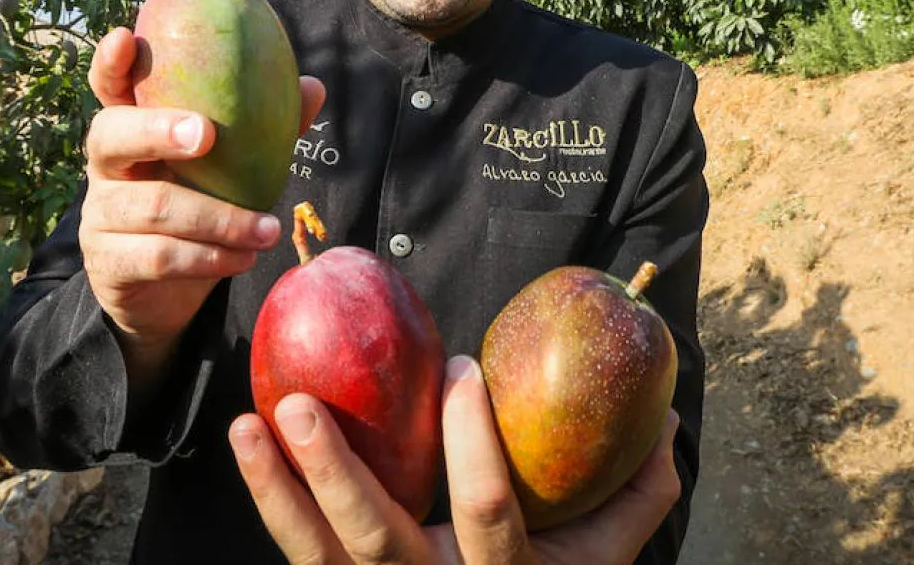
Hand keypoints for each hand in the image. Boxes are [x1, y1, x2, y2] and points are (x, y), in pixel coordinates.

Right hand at [79, 26, 326, 385]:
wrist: (163, 295)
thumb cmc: (198, 207)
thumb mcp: (228, 167)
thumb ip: (262, 127)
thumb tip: (312, 86)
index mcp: (131, 128)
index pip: (109, 87)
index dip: (112, 63)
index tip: (125, 36)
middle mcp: (107, 165)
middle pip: (109, 135)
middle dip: (157, 130)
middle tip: (206, 134)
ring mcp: (101, 215)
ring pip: (151, 205)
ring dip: (219, 219)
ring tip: (268, 230)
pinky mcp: (110, 262)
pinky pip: (158, 256)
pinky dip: (209, 257)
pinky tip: (244, 258)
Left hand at [230, 355, 681, 564]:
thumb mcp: (606, 556)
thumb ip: (640, 491)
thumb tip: (665, 416)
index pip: (486, 510)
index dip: (473, 442)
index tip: (462, 366)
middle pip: (374, 539)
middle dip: (334, 473)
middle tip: (300, 404)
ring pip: (318, 553)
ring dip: (279, 487)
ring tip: (250, 422)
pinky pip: (301, 552)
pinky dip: (271, 500)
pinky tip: (248, 444)